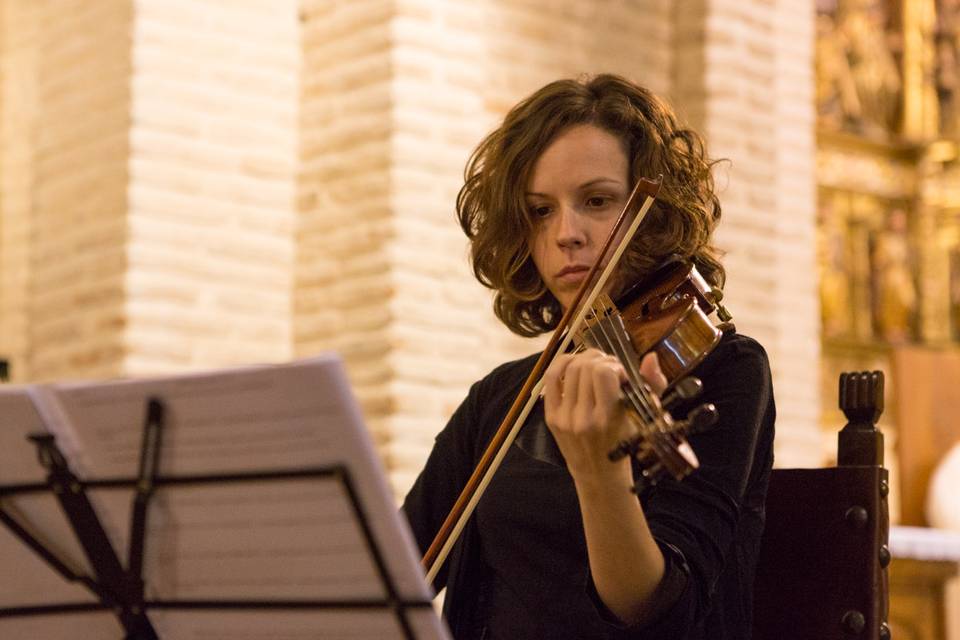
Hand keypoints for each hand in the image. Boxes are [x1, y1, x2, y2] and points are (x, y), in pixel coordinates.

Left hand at [542, 349, 666, 481]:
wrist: (599, 473)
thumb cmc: (626, 444)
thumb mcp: (644, 417)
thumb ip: (652, 385)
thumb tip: (651, 356)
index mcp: (608, 419)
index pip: (604, 374)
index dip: (614, 366)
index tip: (622, 374)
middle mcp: (584, 418)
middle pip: (586, 368)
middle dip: (601, 359)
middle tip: (610, 367)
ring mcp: (565, 418)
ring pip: (570, 369)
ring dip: (585, 359)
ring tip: (595, 365)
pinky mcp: (551, 417)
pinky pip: (551, 379)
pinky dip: (561, 364)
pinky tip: (573, 363)